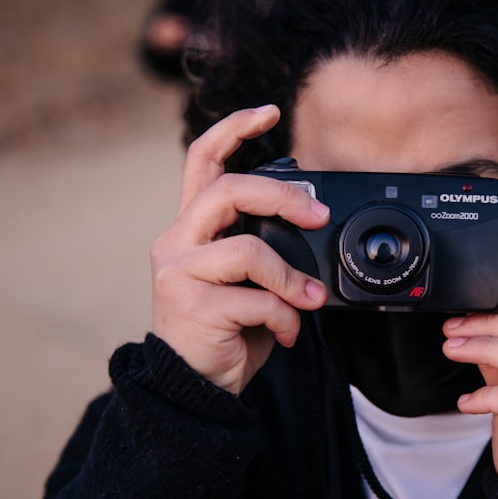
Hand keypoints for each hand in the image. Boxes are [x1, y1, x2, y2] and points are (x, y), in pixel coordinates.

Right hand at [150, 106, 330, 394]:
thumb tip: (312, 226)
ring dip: (292, 279)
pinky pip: (257, 299)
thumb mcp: (246, 281)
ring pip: (250, 250)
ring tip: (310, 301)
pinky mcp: (193, 306)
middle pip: (230, 191)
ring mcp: (180, 273)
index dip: (233, 128)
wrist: (194, 386)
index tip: (270, 112)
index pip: (203, 161)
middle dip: (285, 197)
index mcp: (192, 228)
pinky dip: (286, 316)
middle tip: (320, 217)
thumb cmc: (226, 330)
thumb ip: (264, 248)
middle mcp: (177, 242)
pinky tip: (288, 333)